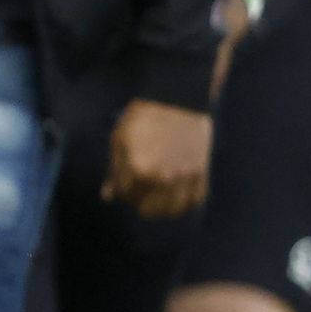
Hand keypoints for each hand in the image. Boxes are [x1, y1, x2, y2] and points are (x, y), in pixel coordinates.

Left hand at [102, 98, 211, 216]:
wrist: (178, 101)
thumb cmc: (143, 118)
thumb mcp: (120, 141)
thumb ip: (114, 172)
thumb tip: (108, 197)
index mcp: (139, 170)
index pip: (126, 197)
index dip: (122, 192)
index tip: (123, 185)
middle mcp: (163, 179)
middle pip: (149, 209)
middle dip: (140, 203)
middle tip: (139, 192)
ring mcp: (185, 178)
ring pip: (172, 210)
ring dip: (162, 208)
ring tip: (156, 199)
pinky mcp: (202, 174)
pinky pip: (193, 201)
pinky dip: (184, 203)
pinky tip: (175, 197)